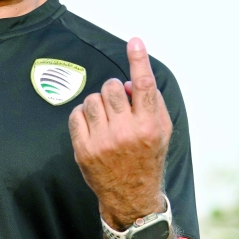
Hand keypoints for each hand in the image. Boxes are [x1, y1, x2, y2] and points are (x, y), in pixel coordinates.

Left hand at [69, 38, 170, 229]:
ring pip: (91, 100)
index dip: (139, 60)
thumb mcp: (162, 131)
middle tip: (117, 103)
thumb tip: (126, 82)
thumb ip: (151, 103)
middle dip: (112, 90)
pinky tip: (92, 127)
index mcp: (149, 126)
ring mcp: (103, 143)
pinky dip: (82, 116)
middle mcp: (126, 133)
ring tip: (106, 119)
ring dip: (98, 104)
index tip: (135, 41)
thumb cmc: (147, 157)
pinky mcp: (84, 151)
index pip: (143, 86)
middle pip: (110, 88)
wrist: (131, 196)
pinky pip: (76, 116)